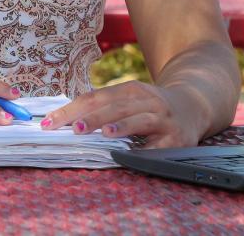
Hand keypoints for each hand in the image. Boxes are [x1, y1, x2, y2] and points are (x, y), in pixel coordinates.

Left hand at [39, 81, 203, 147]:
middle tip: (70, 128)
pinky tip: (134, 154)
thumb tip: (66, 121)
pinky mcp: (177, 137)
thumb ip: (104, 108)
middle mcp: (146, 100)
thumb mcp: (129, 101)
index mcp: (129, 90)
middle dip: (91, 118)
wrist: (195, 105)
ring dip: (120, 126)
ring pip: (138, 120)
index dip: (71, 110)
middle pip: (114, 107)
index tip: (48, 122)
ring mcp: (162, 118)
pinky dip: (145, 149)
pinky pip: (159, 144)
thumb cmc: (151, 107)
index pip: (94, 98)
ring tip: (103, 133)